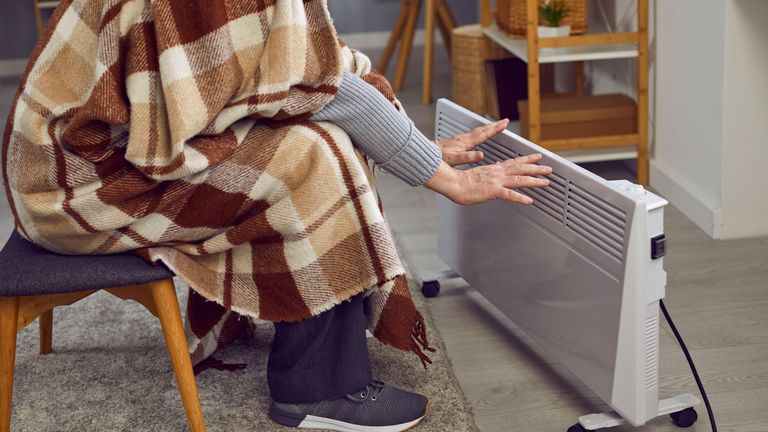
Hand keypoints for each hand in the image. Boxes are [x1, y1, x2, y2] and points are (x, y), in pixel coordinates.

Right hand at [425, 154, 551, 204]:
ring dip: (534, 181)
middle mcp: (498, 173)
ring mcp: (496, 181)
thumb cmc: (460, 181)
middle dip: (537, 168)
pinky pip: (510, 195)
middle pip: (521, 168)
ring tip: (545, 182)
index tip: (537, 156)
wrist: (452, 183)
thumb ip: (487, 175)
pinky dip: (521, 198)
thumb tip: (492, 174)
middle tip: (549, 168)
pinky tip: (530, 201)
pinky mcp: (493, 191)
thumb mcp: (477, 175)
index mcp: (494, 169)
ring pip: (520, 179)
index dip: (528, 159)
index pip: (514, 162)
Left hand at [435, 119, 509, 165]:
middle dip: (494, 125)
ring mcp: (459, 139)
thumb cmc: (438, 158)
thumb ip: (467, 157)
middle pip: (482, 129)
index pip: (483, 133)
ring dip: (487, 128)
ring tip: (495, 126)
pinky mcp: (455, 142)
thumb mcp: (454, 160)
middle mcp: (463, 138)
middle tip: (504, 121)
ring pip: (476, 131)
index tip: (504, 123)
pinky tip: (478, 135)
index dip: (495, 129)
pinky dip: (478, 133)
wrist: (425, 154)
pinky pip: (471, 135)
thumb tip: (480, 155)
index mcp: (465, 142)